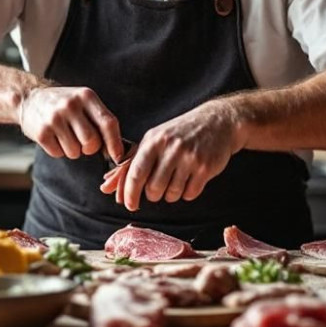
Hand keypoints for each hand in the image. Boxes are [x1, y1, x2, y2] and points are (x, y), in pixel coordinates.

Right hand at [18, 86, 123, 161]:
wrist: (29, 98)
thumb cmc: (65, 105)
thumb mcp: (84, 102)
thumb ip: (101, 121)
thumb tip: (118, 151)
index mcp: (86, 96)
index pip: (108, 123)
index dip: (115, 143)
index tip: (118, 157)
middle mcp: (70, 105)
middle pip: (91, 141)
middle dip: (90, 148)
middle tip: (82, 141)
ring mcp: (54, 118)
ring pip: (75, 151)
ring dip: (73, 150)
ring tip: (66, 136)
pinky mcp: (41, 132)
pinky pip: (58, 153)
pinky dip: (58, 151)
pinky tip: (54, 137)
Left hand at [99, 101, 243, 211]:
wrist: (218, 121)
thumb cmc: (180, 133)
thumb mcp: (154, 140)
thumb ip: (131, 163)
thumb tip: (107, 186)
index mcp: (154, 141)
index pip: (136, 173)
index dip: (130, 193)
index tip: (129, 204)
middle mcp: (171, 148)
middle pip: (153, 189)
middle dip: (154, 194)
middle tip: (159, 187)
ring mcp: (190, 158)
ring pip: (172, 194)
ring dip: (171, 194)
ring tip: (176, 180)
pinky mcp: (205, 168)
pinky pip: (190, 194)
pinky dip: (187, 193)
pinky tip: (190, 180)